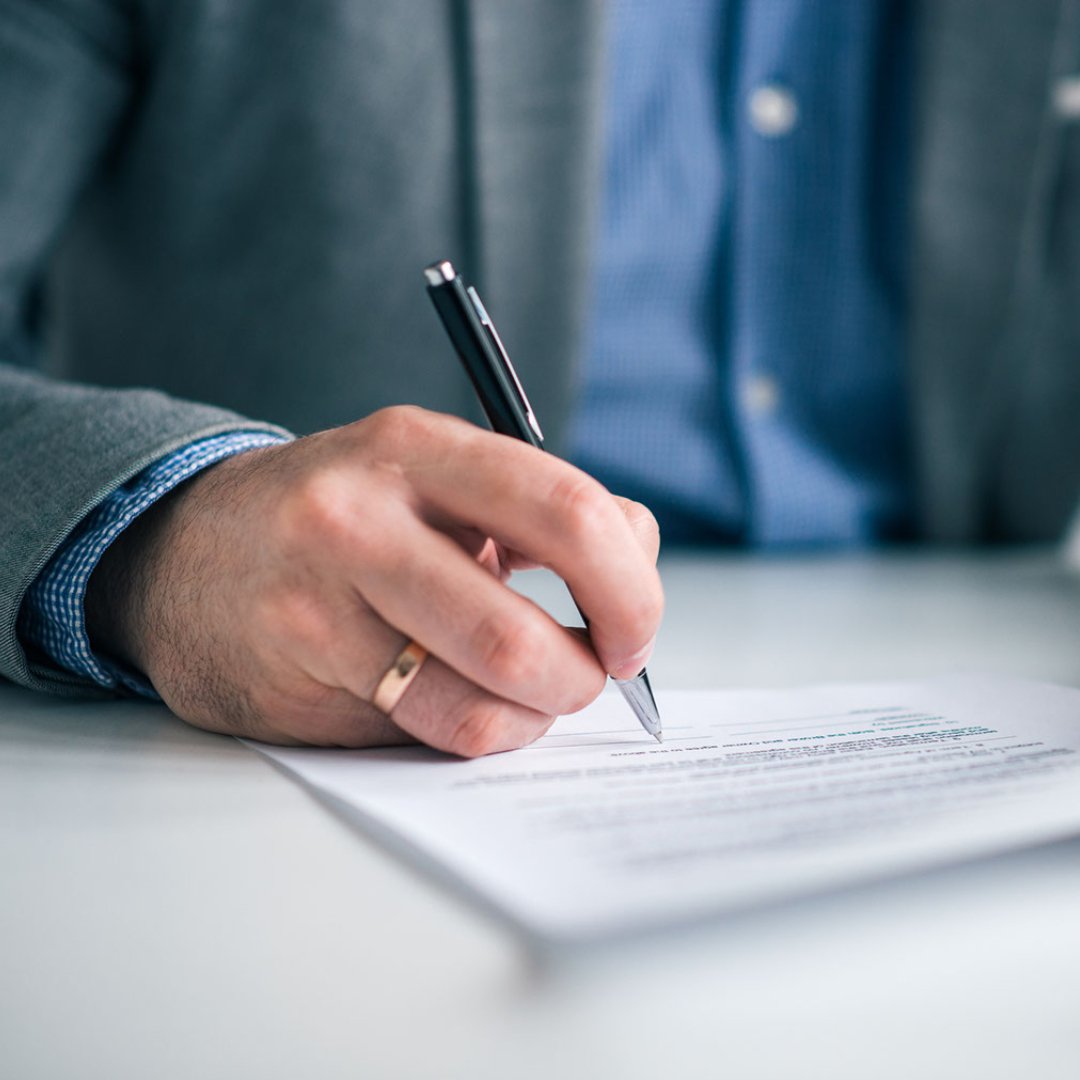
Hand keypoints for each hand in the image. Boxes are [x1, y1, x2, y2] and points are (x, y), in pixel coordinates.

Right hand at [85, 407, 662, 754]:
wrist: (190, 551)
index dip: (630, 589)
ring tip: (529, 698)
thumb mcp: (436, 477)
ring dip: (532, 718)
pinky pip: (424, 732)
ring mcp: (318, 601)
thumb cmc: (345, 518)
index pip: (568, 513)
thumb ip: (544, 511)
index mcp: (419, 446)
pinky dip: (476, 732)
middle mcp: (360, 516)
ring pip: (476, 702)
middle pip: (522, 637)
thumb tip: (638, 563)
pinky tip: (467, 707)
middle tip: (588, 677)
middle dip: (583, 679)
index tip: (634, 632)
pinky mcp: (296, 674)